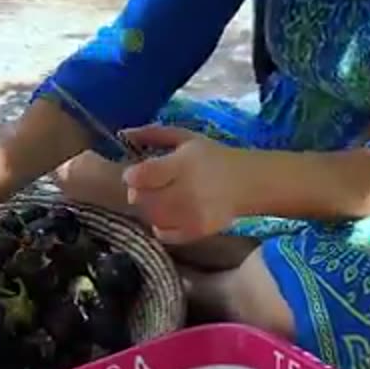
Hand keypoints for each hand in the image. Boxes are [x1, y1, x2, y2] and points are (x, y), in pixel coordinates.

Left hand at [120, 125, 247, 244]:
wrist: (246, 182)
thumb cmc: (211, 157)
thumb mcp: (185, 137)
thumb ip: (152, 134)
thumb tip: (123, 133)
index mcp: (183, 164)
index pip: (142, 176)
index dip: (132, 176)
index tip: (134, 174)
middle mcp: (188, 191)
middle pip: (143, 200)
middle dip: (138, 193)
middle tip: (147, 188)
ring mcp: (193, 215)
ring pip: (152, 218)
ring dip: (148, 209)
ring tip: (160, 199)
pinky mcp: (197, 232)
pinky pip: (164, 235)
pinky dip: (160, 226)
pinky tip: (169, 214)